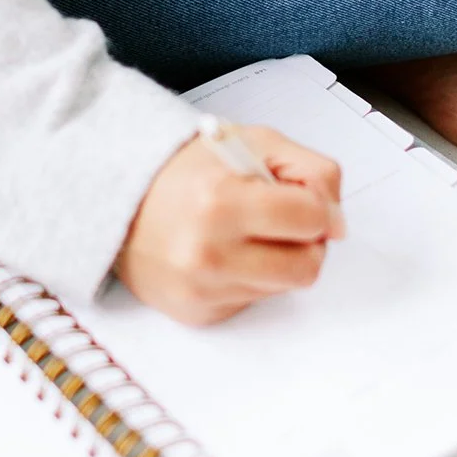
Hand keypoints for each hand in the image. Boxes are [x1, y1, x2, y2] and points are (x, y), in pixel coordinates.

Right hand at [115, 126, 343, 325]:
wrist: (117, 197)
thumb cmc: (188, 167)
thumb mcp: (253, 143)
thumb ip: (311, 170)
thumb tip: (339, 223)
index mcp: (223, 202)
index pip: (313, 220)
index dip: (317, 207)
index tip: (301, 199)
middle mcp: (209, 253)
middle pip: (307, 266)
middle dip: (305, 241)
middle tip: (282, 221)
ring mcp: (201, 289)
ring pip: (283, 287)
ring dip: (277, 260)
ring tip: (246, 233)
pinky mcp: (197, 313)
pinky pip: (253, 301)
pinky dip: (249, 278)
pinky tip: (223, 253)